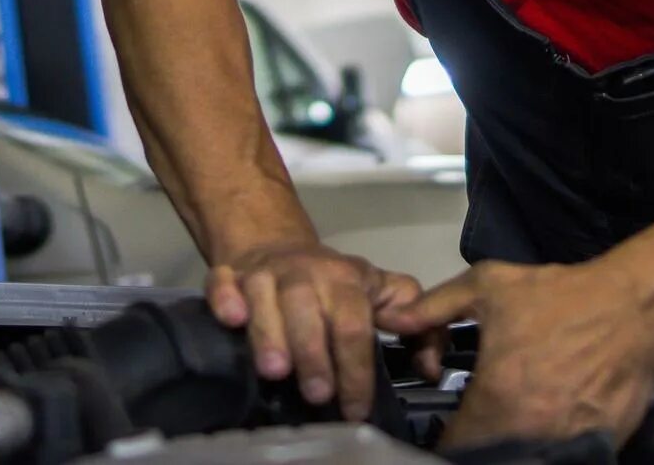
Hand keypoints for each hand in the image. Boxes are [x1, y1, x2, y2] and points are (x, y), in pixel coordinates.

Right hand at [206, 240, 428, 419]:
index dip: (357, 368)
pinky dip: (225, 298)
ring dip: (270, 334)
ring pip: (265, 298)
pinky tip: (232, 319)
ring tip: (276, 371)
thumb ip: (414, 324)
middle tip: (319, 395)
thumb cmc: (332, 284)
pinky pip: (222, 281)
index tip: (356, 407)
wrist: (278, 246)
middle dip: (315, 355)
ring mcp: (264, 273)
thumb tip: (431, 367)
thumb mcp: (380, 292)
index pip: (354, 325)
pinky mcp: (230, 274)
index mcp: (344, 280)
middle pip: (308, 311)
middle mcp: (303, 274)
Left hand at [377, 248, 653, 447]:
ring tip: (516, 418)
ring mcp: (566, 446)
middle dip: (480, 443)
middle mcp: (528, 433)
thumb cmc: (559, 296)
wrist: (633, 307)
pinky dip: (553, 444)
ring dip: (516, 444)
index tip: (449, 426)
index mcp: (496, 401)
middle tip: (483, 419)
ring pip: (526, 458)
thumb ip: (435, 307)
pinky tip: (552, 419)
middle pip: (490, 456)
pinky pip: (563, 455)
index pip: (454, 446)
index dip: (445, 439)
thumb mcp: (489, 287)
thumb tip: (393, 320)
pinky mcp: (598, 449)